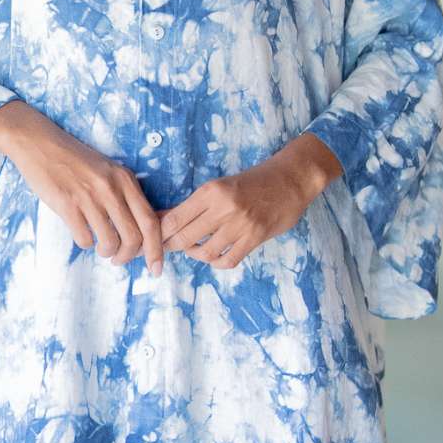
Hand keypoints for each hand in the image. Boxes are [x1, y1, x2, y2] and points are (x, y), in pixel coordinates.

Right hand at [0, 101, 165, 274]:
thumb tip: (141, 233)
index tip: (156, 269)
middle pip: (134, 238)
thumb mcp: (108, 172)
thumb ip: (125, 196)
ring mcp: (89, 196)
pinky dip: (86, 243)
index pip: (151, 222)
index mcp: (126, 180)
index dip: (157, 250)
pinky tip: (82, 233)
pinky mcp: (67, 204)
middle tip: (119, 259)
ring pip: (110, 242)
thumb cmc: (75, 161)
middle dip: (129, 257)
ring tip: (102, 248)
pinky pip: (85, 239)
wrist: (39, 143)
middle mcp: (111, 188)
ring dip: (107, 252)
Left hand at [159, 134, 341, 268]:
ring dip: (194, 254)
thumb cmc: (252, 181)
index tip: (152, 239)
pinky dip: (216, 262)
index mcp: (211, 191)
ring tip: (193, 249)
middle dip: (170, 247)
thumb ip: (195, 205)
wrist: (290, 179)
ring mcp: (240, 225)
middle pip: (184, 237)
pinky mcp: (255, 238)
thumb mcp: (221, 185)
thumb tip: (163, 219)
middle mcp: (224, 207)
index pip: (174, 218)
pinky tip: (214, 256)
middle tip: (165, 249)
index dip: (159, 233)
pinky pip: (227, 260)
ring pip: (204, 252)